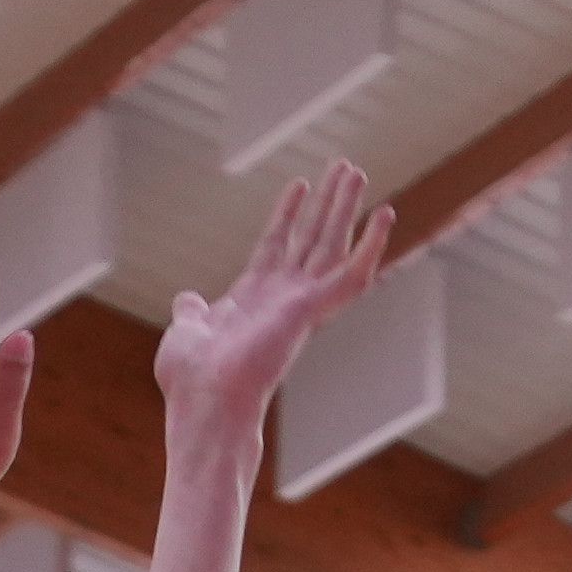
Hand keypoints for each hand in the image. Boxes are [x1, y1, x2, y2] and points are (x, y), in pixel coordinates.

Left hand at [150, 160, 391, 445]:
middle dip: (328, 203)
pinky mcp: (312, 310)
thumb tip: (188, 301)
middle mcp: (282, 298)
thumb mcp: (186, 332)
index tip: (299, 185)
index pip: (276, 246)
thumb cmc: (192, 381)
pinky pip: (352, 274)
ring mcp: (300, 303)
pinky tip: (385, 215)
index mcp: (254, 298)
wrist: (205, 403)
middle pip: (312, 238)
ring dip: (346, 207)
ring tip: (356, 170)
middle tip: (345, 167)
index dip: (287, 215)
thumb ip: (192, 312)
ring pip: (332, 244)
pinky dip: (372, 245)